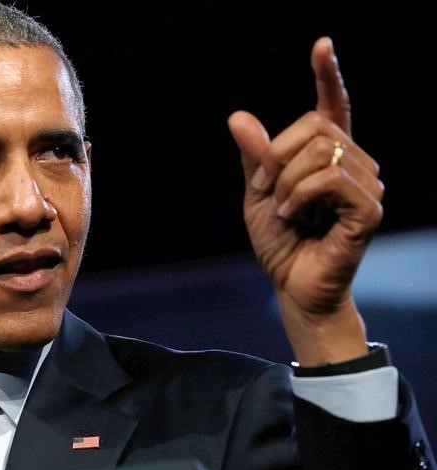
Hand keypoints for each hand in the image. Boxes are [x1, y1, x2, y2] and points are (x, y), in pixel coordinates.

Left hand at [227, 37, 383, 365]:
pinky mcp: (370, 208)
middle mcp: (354, 162)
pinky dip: (301, 194)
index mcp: (327, 156)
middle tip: (266, 191)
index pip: (333, 107)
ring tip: (284, 210)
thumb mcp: (257, 193)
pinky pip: (331, 178)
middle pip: (315, 126)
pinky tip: (294, 215)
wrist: (291, 284)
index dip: (328, 75)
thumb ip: (255, 157)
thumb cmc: (280, 241)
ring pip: (321, 152)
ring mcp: (367, 184)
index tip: (321, 46)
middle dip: (276, 157)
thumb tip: (238, 116)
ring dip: (286, 182)